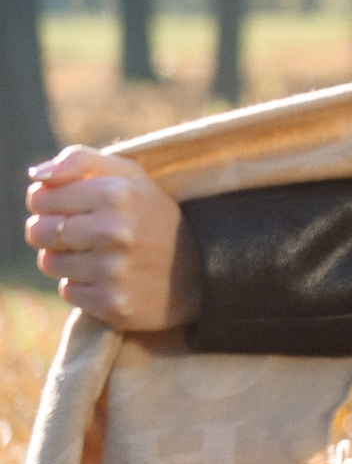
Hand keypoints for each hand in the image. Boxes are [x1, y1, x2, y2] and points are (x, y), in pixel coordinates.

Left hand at [24, 145, 201, 329]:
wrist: (201, 271)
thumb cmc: (154, 216)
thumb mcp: (130, 176)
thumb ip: (82, 161)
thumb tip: (37, 174)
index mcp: (117, 193)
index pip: (41, 197)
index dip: (47, 201)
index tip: (68, 205)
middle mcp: (114, 231)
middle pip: (38, 231)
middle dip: (52, 230)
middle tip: (81, 231)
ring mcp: (112, 270)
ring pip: (49, 262)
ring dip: (67, 258)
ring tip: (99, 254)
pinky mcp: (111, 303)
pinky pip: (68, 291)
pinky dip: (83, 285)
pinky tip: (109, 277)